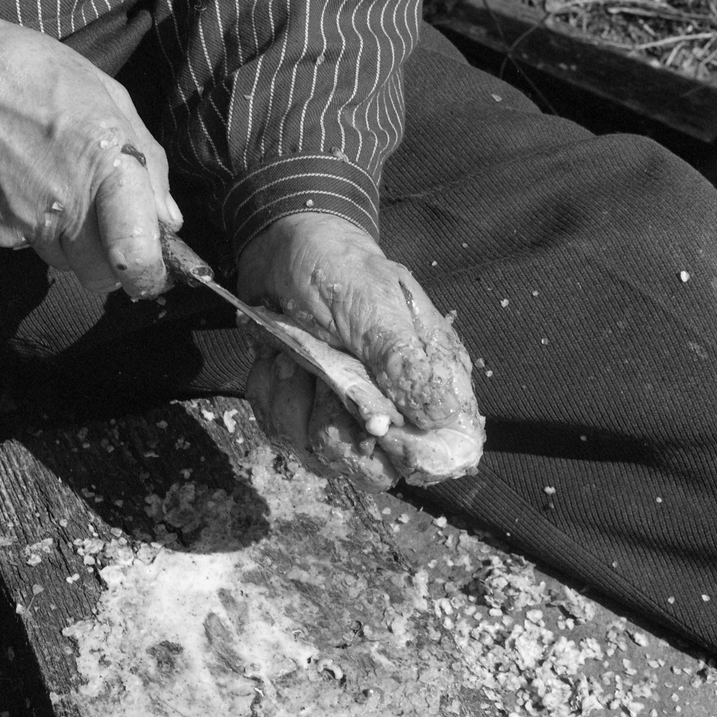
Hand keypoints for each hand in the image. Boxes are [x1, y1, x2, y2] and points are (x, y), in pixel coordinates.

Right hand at [0, 12, 181, 296]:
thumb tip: (168, 220)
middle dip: (111, 259)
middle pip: (102, 275)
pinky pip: (32, 248)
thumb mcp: (113, 101)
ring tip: (61, 189)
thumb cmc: (40, 77)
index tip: (153, 271)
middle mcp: (68, 203)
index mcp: (108, 167)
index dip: (149, 274)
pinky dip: (38, 229)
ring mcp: (28, 221)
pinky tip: (31, 187)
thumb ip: (149, 165)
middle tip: (108, 224)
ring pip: (67, 263)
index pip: (135, 255)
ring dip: (74, 243)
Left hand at [238, 213, 476, 490]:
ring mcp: (346, 413)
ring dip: (294, 401)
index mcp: (430, 378)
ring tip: (292, 355)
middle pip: (376, 470)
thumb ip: (404, 364)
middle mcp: (393, 406)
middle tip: (322, 375)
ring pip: (322, 455)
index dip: (415, 456)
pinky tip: (275, 360)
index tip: (378, 430)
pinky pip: (284, 434)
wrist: (282, 246)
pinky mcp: (306, 412)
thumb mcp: (372, 306)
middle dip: (336, 426)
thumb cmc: (337, 268)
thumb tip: (444, 423)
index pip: (446, 452)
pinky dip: (270, 395)